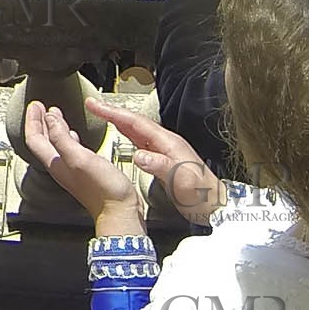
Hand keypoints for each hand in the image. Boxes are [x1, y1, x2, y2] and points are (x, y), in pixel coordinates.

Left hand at [24, 101, 143, 234]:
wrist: (120, 212)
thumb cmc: (103, 190)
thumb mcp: (79, 158)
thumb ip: (61, 138)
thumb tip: (49, 118)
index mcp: (56, 163)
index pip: (34, 139)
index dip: (32, 120)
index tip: (34, 104)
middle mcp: (61, 167)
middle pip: (43, 141)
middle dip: (40, 121)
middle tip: (40, 107)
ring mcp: (73, 171)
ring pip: (56, 144)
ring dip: (53, 128)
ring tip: (54, 115)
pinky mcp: (85, 172)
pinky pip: (70, 150)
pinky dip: (68, 137)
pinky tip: (74, 135)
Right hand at [85, 97, 225, 225]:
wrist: (215, 205)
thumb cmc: (201, 193)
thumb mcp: (180, 179)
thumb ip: (160, 165)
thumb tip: (138, 155)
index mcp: (167, 142)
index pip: (135, 122)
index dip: (114, 113)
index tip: (96, 105)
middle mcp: (164, 142)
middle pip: (133, 122)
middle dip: (112, 112)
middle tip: (93, 105)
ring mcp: (163, 150)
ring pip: (135, 130)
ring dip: (118, 121)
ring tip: (101, 115)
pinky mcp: (162, 159)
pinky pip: (139, 141)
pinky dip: (126, 134)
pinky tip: (122, 135)